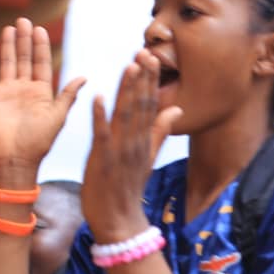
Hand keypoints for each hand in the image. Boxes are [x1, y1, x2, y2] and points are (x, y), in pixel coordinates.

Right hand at [0, 17, 85, 182]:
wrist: (16, 160)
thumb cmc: (40, 142)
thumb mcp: (58, 117)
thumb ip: (68, 95)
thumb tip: (84, 77)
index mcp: (41, 93)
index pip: (41, 64)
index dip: (41, 46)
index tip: (41, 29)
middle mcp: (23, 90)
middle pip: (24, 59)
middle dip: (25, 40)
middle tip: (24, 20)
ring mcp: (6, 93)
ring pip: (7, 64)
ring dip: (8, 46)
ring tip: (9, 28)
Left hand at [82, 49, 182, 242]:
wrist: (120, 221)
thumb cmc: (128, 190)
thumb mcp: (147, 158)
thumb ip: (160, 132)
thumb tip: (176, 109)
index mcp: (144, 141)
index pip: (150, 105)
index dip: (150, 81)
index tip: (151, 57)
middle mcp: (135, 143)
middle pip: (141, 105)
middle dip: (142, 78)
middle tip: (145, 51)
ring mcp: (120, 151)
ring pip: (125, 115)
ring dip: (127, 90)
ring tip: (129, 66)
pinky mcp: (103, 160)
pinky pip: (102, 135)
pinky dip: (100, 116)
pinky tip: (98, 96)